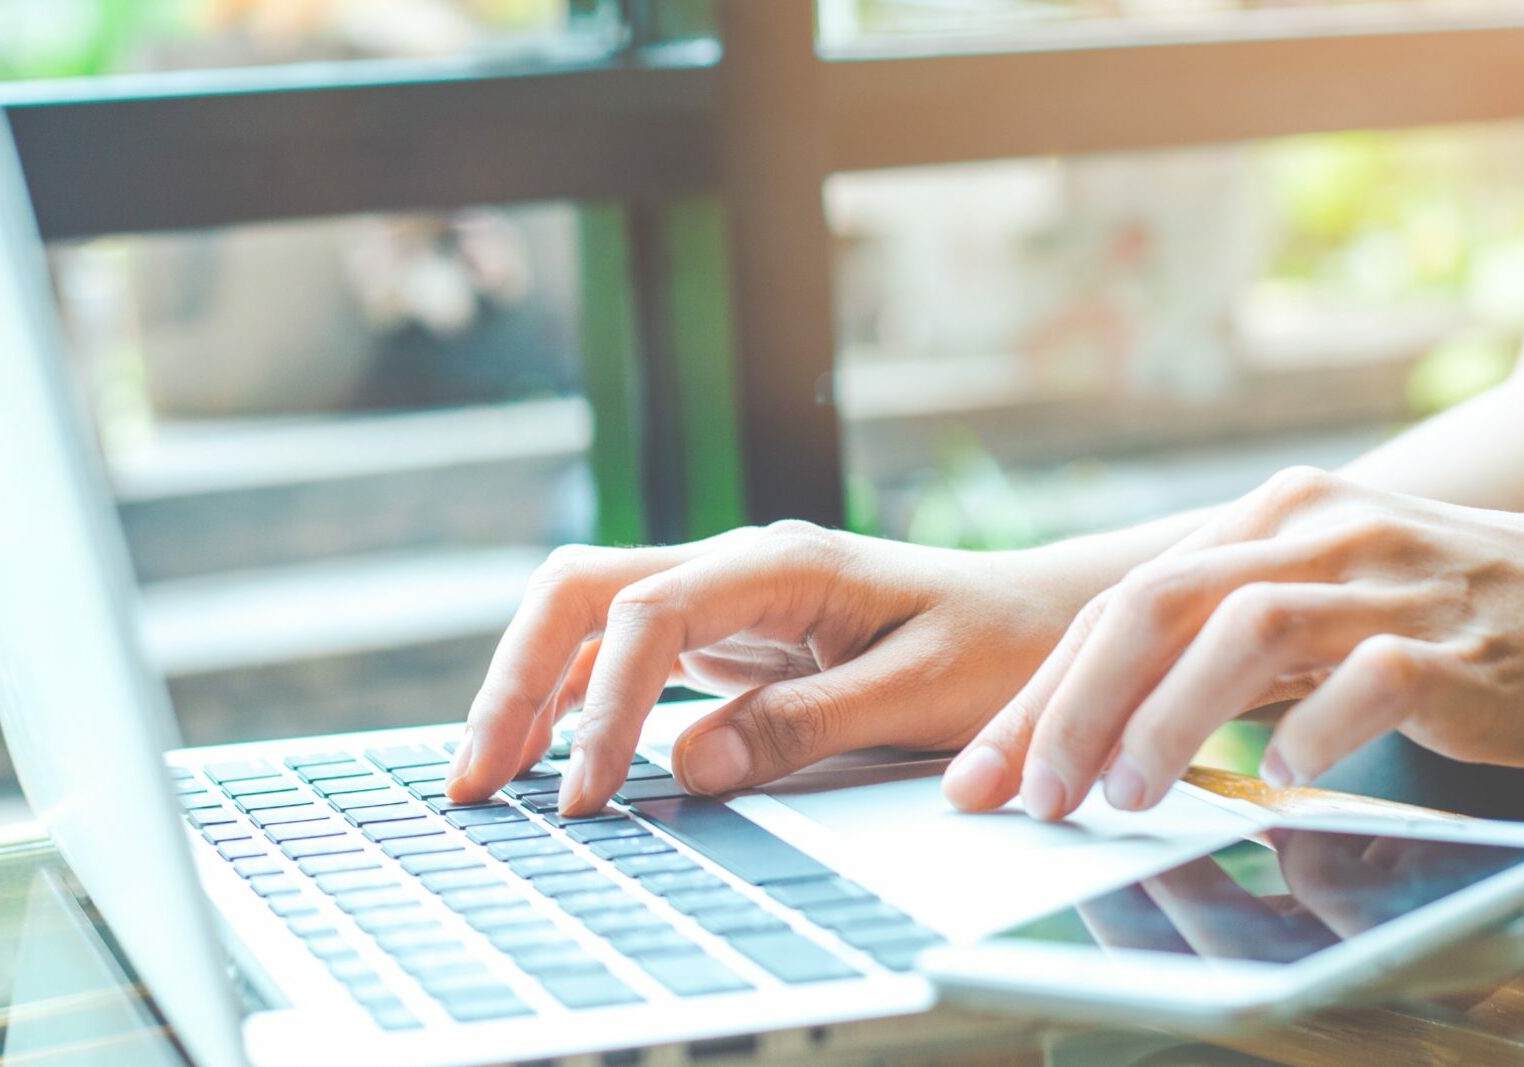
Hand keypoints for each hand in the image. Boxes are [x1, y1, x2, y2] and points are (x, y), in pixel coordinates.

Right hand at [447, 522, 1085, 814]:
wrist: (1047, 622)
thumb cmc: (999, 651)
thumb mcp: (918, 695)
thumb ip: (804, 725)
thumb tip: (688, 765)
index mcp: (782, 564)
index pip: (649, 613)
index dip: (604, 704)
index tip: (589, 794)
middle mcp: (737, 566)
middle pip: (582, 591)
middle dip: (515, 678)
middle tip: (476, 777)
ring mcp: (726, 596)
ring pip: (588, 617)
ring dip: (530, 689)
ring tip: (486, 779)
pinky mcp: (729, 634)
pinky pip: (623, 652)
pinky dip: (575, 700)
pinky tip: (550, 756)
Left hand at [942, 467, 1523, 819]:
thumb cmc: (1458, 612)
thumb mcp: (1325, 597)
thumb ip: (1228, 633)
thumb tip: (1109, 708)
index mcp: (1271, 518)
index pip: (1121, 602)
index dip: (1043, 692)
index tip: (989, 772)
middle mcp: (1316, 531)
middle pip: (1153, 604)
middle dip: (1072, 707)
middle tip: (1033, 795)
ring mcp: (1388, 582)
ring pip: (1240, 628)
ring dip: (1165, 719)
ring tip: (1126, 796)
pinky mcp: (1458, 642)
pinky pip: (1366, 679)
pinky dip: (1310, 731)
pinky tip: (1285, 776)